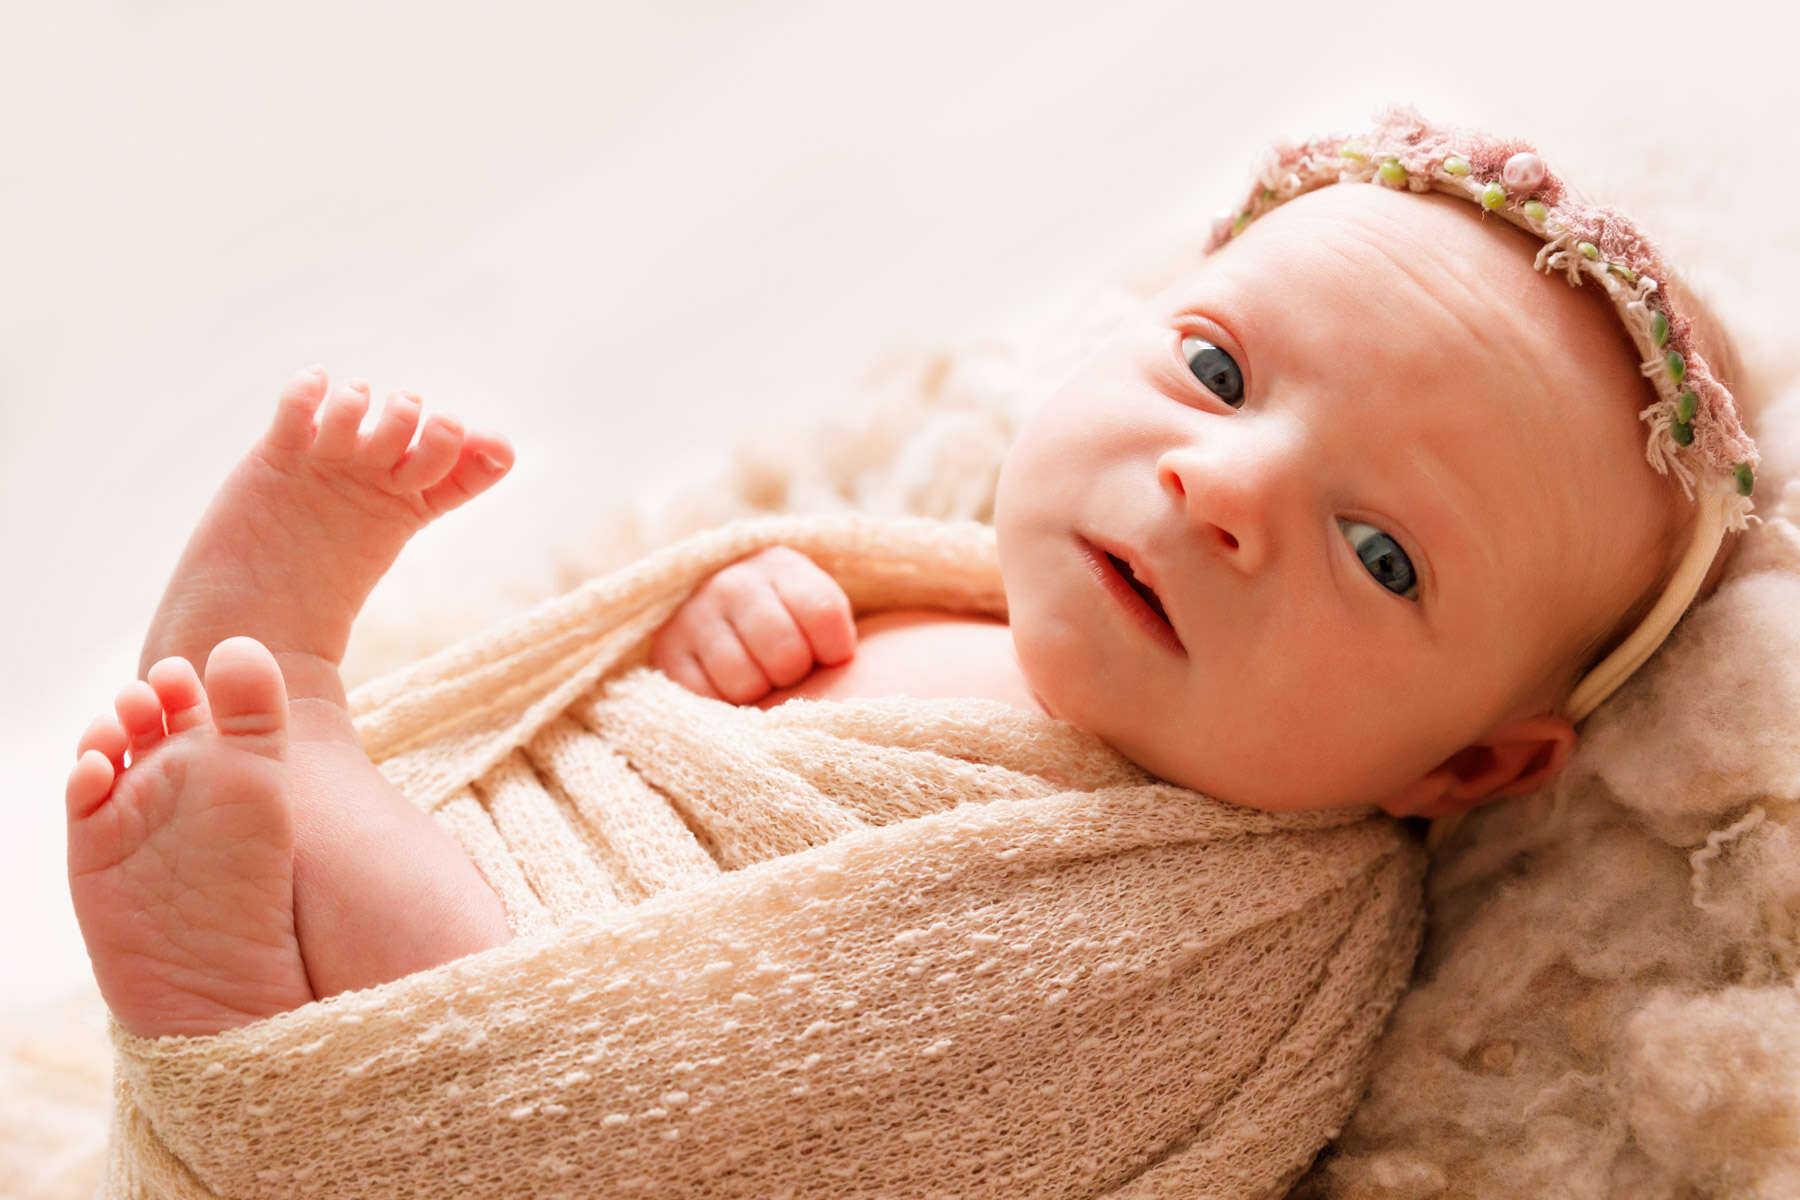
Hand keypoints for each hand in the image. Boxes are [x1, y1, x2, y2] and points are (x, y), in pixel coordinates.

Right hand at [650, 546, 856, 703]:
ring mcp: (695, 615)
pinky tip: (726, 685)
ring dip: (758, 691)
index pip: (824, 614)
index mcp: (782, 565)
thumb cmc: (787, 626)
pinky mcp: (667, 651)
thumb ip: (833, 622)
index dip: (835, 650)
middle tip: (786, 668)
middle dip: (794, 673)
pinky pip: (707, 697)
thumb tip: (848, 667)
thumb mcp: (816, 608)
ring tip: (756, 674)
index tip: (829, 655)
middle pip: (786, 655)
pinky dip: (722, 704)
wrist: (720, 623)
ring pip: (746, 682)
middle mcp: (734, 582)